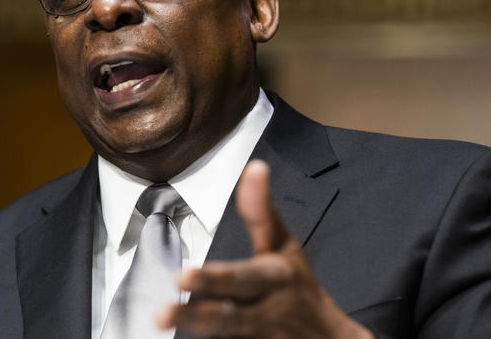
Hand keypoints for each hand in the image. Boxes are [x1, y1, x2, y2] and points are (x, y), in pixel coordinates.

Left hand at [157, 159, 373, 338]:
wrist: (328, 338)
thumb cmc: (297, 284)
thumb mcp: (284, 245)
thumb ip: (262, 212)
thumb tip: (254, 168)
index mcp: (276, 278)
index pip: (243, 278)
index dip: (214, 279)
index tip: (182, 277)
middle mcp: (267, 312)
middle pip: (229, 316)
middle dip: (196, 315)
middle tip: (163, 313)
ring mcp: (261, 336)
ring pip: (227, 335)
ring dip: (195, 328)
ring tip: (163, 320)